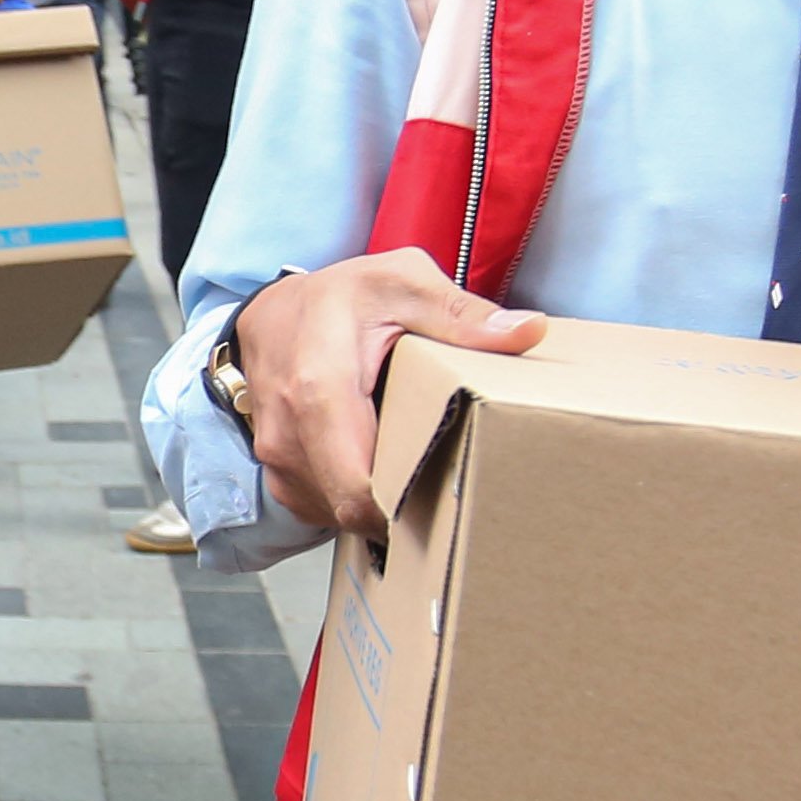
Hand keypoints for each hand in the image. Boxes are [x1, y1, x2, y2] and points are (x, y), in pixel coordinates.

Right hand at [237, 252, 543, 545]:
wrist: (271, 315)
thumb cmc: (336, 298)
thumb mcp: (403, 284)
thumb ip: (463, 315)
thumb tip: (529, 332)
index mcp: (319, 391)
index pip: (360, 490)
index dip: (408, 511)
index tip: (454, 500)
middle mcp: (290, 436)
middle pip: (357, 511)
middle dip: (407, 510)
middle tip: (452, 488)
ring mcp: (280, 463)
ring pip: (342, 516)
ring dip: (382, 505)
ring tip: (417, 469)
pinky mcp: (283, 478)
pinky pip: (327, 510)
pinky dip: (359, 498)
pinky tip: (383, 467)